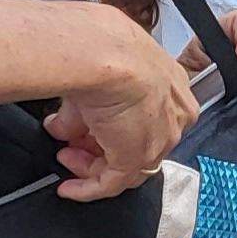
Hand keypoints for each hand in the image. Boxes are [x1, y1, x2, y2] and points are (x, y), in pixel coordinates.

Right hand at [48, 10, 197, 201]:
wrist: (104, 53)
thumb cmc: (105, 48)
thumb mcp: (99, 77)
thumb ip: (85, 109)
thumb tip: (63, 125)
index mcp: (171, 87)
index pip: (144, 119)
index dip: (110, 126)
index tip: (86, 128)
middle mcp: (173, 115)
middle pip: (134, 142)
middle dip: (97, 146)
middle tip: (71, 145)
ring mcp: (159, 139)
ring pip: (125, 164)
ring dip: (90, 165)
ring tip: (64, 156)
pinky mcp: (137, 158)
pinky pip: (112, 183)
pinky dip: (88, 189)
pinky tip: (70, 188)